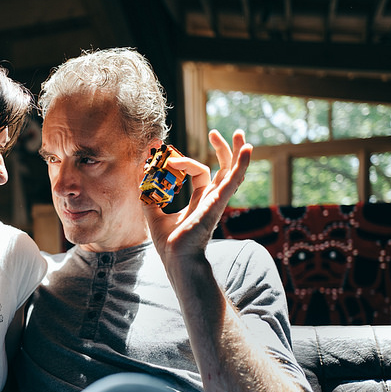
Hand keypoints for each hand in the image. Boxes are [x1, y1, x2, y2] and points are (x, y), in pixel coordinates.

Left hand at [143, 129, 251, 262]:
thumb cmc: (169, 243)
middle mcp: (212, 199)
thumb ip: (148, 194)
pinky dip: (241, 164)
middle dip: (222, 149)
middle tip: (215, 132)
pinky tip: (248, 150)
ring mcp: (217, 200)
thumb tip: (143, 175)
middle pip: (223, 169)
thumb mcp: (152, 213)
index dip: (183, 161)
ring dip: (236, 152)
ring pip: (232, 172)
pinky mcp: (218, 203)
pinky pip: (233, 180)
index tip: (164, 157)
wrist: (176, 259)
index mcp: (201, 200)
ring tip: (240, 134)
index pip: (199, 172)